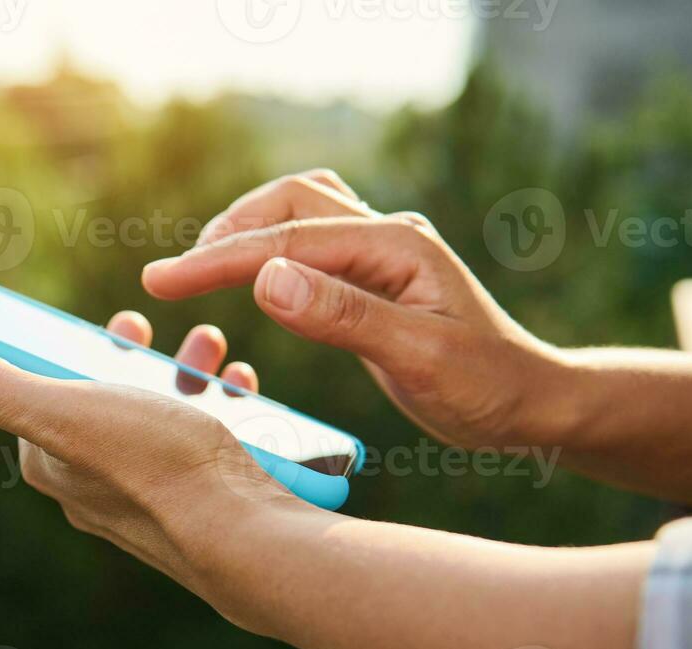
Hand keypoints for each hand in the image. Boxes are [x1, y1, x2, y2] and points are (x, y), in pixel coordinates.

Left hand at [0, 314, 299, 606]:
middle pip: (100, 401)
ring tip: (207, 347)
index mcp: (57, 465)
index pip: (37, 398)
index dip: (55, 352)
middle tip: (138, 328)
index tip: (83, 322)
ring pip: (158, 415)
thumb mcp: (69, 413)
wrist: (249, 538)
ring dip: (179, 371)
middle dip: (124, 355)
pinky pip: (204, 440)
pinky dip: (220, 404)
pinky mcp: (204, 498)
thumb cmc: (159, 470)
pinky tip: (240, 388)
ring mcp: (154, 495)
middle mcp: (98, 487)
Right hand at [144, 170, 569, 449]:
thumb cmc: (487, 387)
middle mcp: (388, 235)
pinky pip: (312, 240)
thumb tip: (264, 279)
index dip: (218, 261)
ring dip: (248, 229)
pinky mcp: (375, 276)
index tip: (159, 281)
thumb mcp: (418, 357)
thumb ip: (343, 316)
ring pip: (300, 210)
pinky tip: (252, 278)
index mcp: (396, 246)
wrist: (532, 403)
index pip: (287, 242)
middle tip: (173, 276)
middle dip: (227, 233)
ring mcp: (382, 251)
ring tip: (201, 268)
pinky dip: (271, 246)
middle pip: (290, 202)